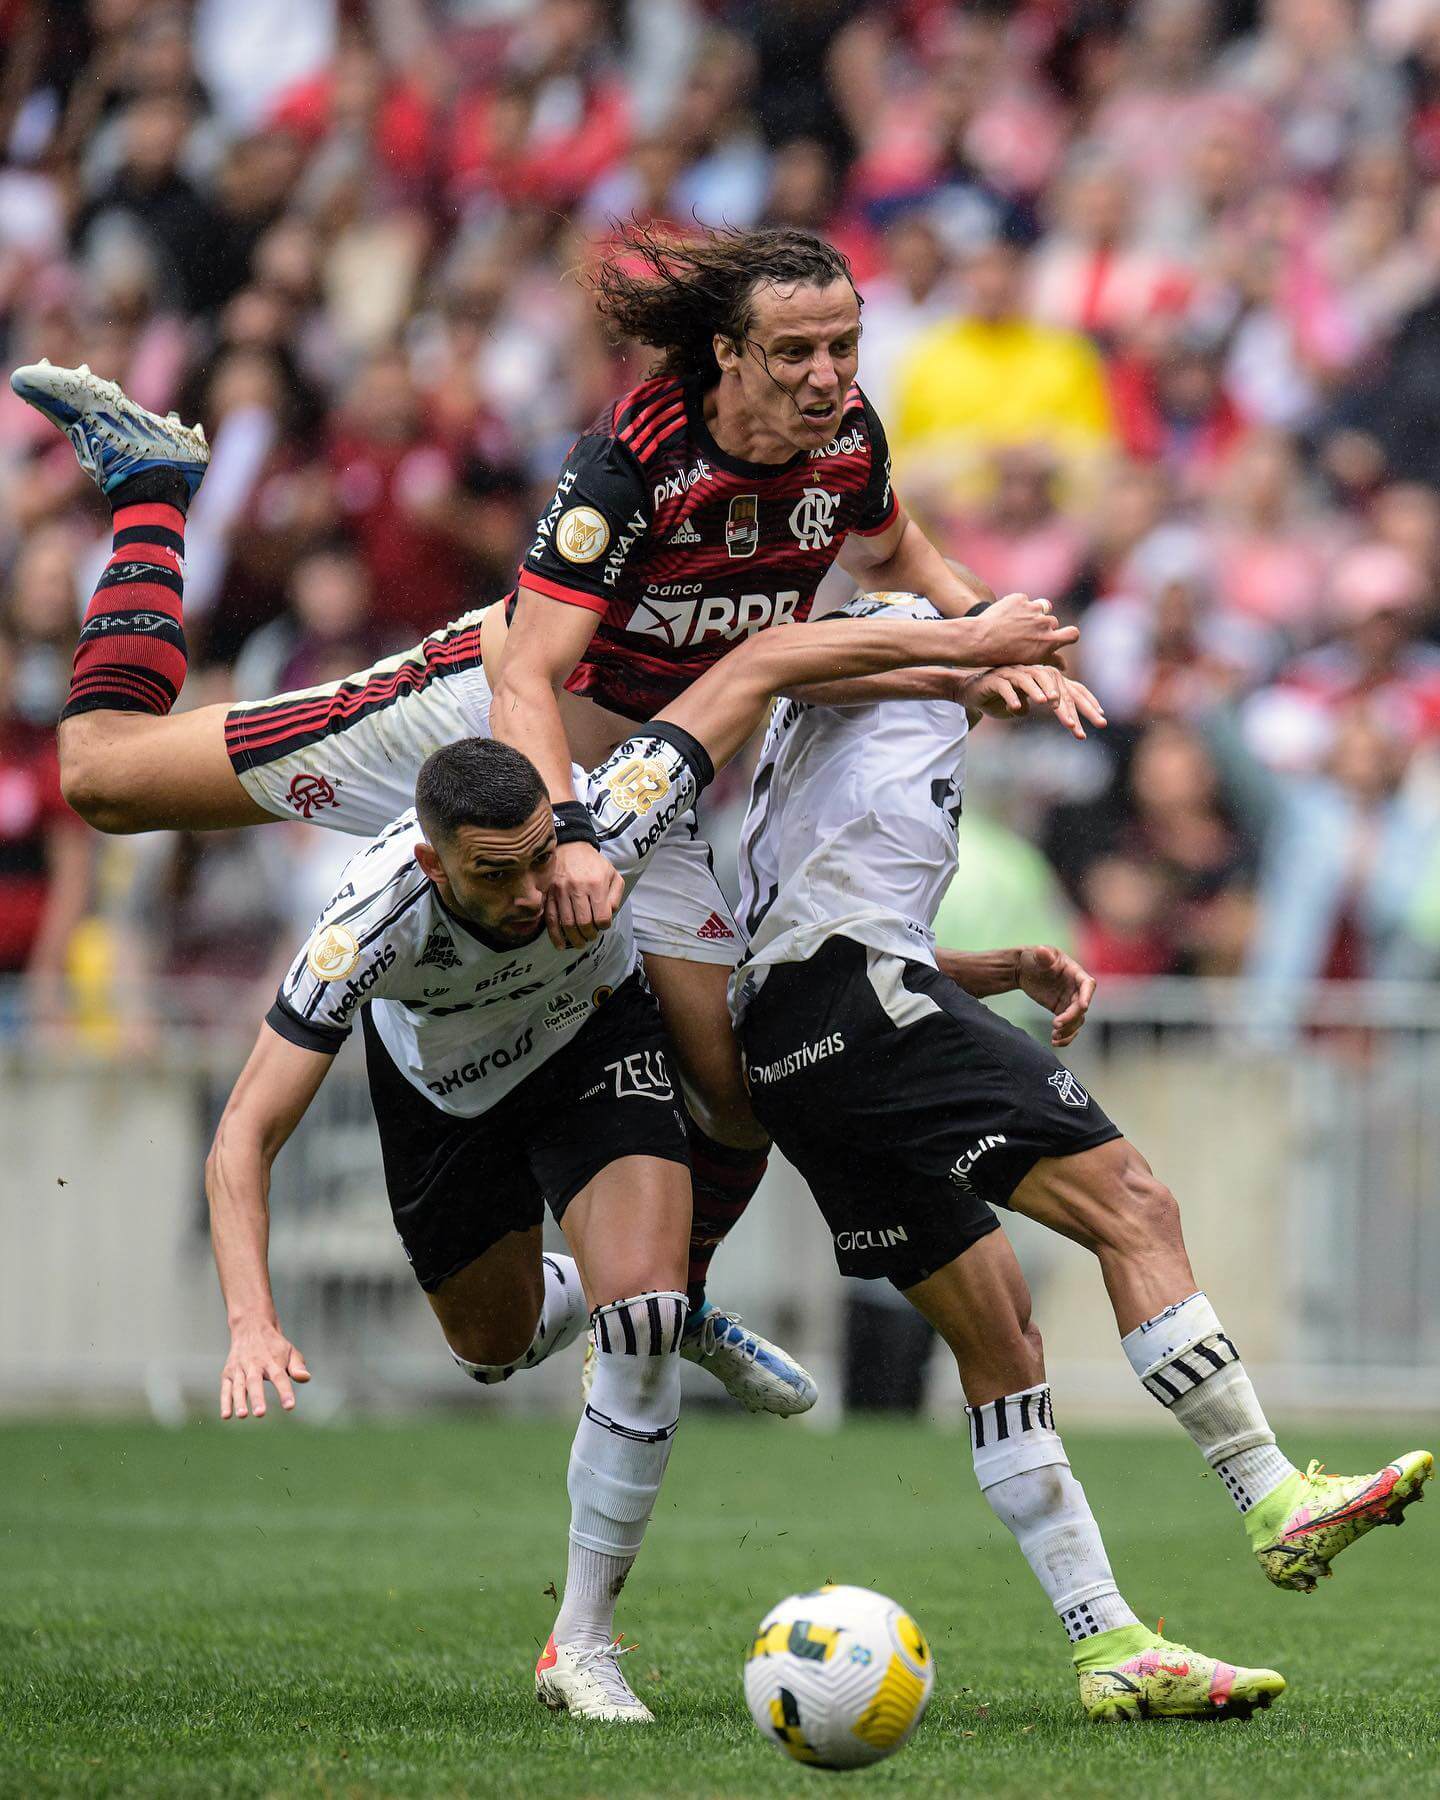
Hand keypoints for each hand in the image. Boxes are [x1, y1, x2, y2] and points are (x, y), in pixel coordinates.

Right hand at [221, 1319, 310, 1419]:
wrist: (251, 1326)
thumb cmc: (274, 1345)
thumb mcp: (290, 1351)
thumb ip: (297, 1366)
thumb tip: (306, 1378)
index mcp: (272, 1360)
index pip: (280, 1377)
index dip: (285, 1391)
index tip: (290, 1406)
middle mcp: (254, 1364)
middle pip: (255, 1381)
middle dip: (257, 1398)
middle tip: (260, 1413)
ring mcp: (239, 1368)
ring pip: (239, 1385)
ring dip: (239, 1401)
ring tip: (243, 1415)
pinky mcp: (228, 1373)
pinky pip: (225, 1388)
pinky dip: (224, 1402)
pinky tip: (226, 1415)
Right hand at [546, 840, 623, 949]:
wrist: (570, 847)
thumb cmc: (593, 864)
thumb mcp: (612, 874)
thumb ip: (615, 895)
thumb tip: (609, 915)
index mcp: (596, 884)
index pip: (601, 917)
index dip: (604, 926)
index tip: (603, 926)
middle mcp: (577, 888)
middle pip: (584, 923)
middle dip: (589, 935)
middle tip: (591, 937)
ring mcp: (560, 891)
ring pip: (567, 923)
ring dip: (574, 938)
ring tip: (580, 942)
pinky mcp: (548, 894)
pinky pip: (550, 918)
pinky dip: (555, 935)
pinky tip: (561, 945)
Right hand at [961, 666, 1106, 739]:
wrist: (970, 691)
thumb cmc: (1001, 698)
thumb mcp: (1029, 705)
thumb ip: (1045, 707)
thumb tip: (1063, 714)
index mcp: (1044, 680)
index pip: (1071, 689)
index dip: (1087, 701)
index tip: (1100, 717)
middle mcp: (1031, 674)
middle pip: (1056, 686)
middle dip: (1068, 707)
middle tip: (1074, 726)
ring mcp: (1013, 675)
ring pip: (1030, 681)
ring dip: (1040, 693)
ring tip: (1049, 705)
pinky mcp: (995, 680)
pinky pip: (1006, 688)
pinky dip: (1012, 697)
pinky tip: (1017, 708)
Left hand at [971, 593, 1078, 667]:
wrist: (978, 641)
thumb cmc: (1003, 657)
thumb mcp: (1029, 662)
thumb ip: (1050, 660)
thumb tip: (1065, 666)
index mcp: (1049, 641)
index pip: (1073, 634)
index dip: (1067, 634)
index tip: (1058, 636)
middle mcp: (1044, 623)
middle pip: (1052, 621)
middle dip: (1042, 626)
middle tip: (1024, 634)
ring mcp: (1032, 609)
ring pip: (1039, 608)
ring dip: (1031, 614)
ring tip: (1013, 625)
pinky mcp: (1019, 598)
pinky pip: (1023, 600)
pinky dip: (1016, 607)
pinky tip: (1004, 617)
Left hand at [1016, 945, 1095, 1047]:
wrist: (1024, 970)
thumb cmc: (1034, 958)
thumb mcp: (1038, 954)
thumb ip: (1043, 955)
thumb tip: (1043, 951)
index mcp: (1075, 973)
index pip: (1087, 985)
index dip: (1087, 995)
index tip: (1083, 1007)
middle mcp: (1076, 989)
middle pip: (1081, 1007)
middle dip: (1071, 1017)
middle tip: (1056, 1025)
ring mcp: (1070, 1001)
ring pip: (1077, 1020)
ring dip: (1069, 1030)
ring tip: (1055, 1037)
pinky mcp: (1062, 1011)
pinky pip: (1069, 1026)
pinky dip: (1065, 1036)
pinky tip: (1054, 1041)